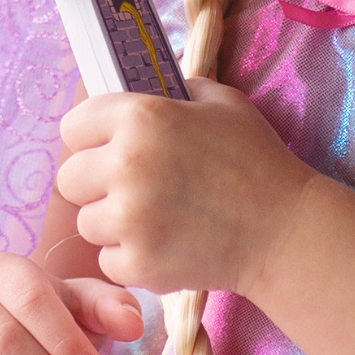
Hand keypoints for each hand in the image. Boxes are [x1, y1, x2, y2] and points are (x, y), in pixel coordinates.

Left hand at [56, 79, 310, 298]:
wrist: (284, 229)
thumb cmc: (255, 159)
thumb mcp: (219, 101)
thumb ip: (171, 93)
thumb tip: (139, 91)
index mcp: (140, 117)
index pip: (73, 127)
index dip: (92, 137)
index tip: (110, 147)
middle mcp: (125, 164)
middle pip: (70, 178)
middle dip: (96, 183)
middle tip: (134, 187)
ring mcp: (129, 219)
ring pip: (87, 222)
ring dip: (113, 222)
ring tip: (156, 218)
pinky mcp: (137, 263)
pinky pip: (108, 259)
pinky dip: (130, 257)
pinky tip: (165, 244)